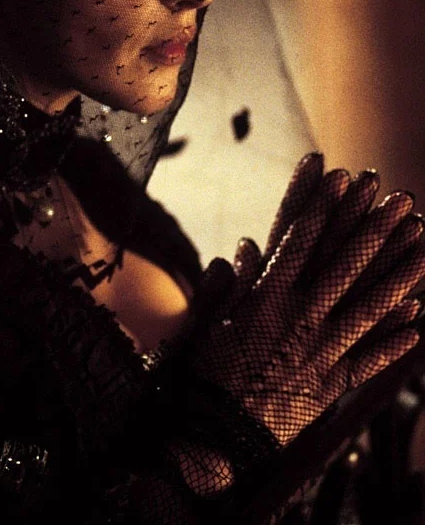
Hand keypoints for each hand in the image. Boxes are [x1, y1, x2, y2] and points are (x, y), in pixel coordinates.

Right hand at [192, 157, 424, 445]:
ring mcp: (320, 351)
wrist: (217, 434)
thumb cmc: (208, 371)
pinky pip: (369, 360)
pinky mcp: (331, 384)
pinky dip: (394, 341)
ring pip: (368, 307)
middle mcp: (299, 318)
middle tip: (401, 200)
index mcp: (266, 297)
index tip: (343, 176)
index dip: (323, 206)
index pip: (300, 240)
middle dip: (375, 228)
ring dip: (400, 275)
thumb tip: (245, 245)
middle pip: (344, 265)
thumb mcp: (210, 320)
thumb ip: (229, 282)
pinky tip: (419, 319)